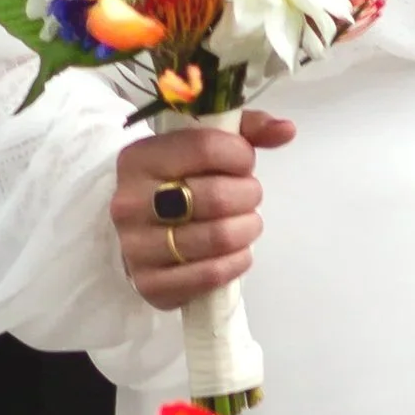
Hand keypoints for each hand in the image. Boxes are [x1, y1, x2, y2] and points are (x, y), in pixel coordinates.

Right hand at [109, 109, 295, 310]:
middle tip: (248, 196)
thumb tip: (286, 130)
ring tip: (245, 223)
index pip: (205, 148)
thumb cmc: (178, 184)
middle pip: (217, 196)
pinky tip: (236, 251)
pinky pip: (213, 274)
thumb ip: (245, 130)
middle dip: (248, 194)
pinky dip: (237, 261)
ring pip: (219, 237)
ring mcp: (135, 247)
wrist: (140, 234)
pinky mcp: (150, 284)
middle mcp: (129, 202)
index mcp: (138, 159)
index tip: (244, 163)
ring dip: (248, 229)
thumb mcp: (203, 146)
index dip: (240, 155)